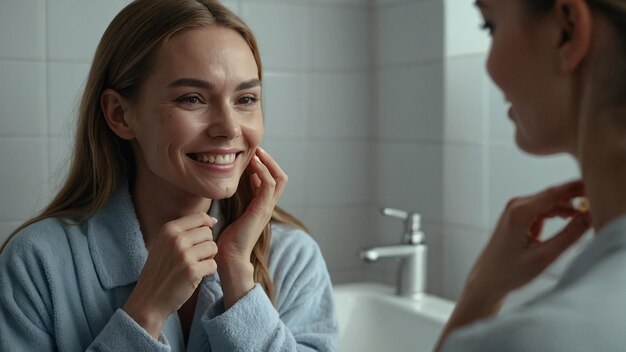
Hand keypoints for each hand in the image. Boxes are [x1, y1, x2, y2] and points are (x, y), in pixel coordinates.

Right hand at [123, 212, 217, 337]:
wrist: (148, 299)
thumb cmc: (160, 270)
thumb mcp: (164, 243)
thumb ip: (185, 231)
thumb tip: (212, 220)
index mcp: (169, 229)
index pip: (200, 217)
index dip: (206, 227)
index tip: (200, 240)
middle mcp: (176, 239)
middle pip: (208, 233)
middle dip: (206, 245)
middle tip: (195, 257)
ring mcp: (184, 255)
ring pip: (213, 248)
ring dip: (208, 258)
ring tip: (195, 266)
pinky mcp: (192, 271)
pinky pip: (213, 265)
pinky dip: (208, 272)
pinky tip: (196, 276)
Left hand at [215, 147, 286, 306]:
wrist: (229, 257)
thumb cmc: (228, 239)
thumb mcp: (234, 213)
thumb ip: (238, 199)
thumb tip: (232, 185)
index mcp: (262, 206)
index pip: (273, 180)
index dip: (266, 166)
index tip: (253, 155)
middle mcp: (268, 206)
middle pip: (281, 177)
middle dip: (270, 161)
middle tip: (258, 150)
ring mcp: (267, 208)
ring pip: (279, 178)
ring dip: (268, 163)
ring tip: (257, 153)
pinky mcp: (261, 210)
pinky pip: (269, 185)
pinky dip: (263, 172)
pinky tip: (252, 165)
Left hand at [434, 180, 591, 350]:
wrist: (487, 279)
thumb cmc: (509, 271)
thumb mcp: (544, 257)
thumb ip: (569, 236)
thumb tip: (588, 217)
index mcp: (519, 212)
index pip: (554, 193)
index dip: (576, 189)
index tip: (592, 191)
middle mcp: (515, 205)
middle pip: (553, 195)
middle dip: (574, 199)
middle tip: (590, 210)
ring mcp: (515, 209)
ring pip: (549, 202)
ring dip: (566, 209)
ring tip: (581, 221)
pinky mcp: (517, 215)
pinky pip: (543, 209)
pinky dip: (557, 214)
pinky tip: (567, 222)